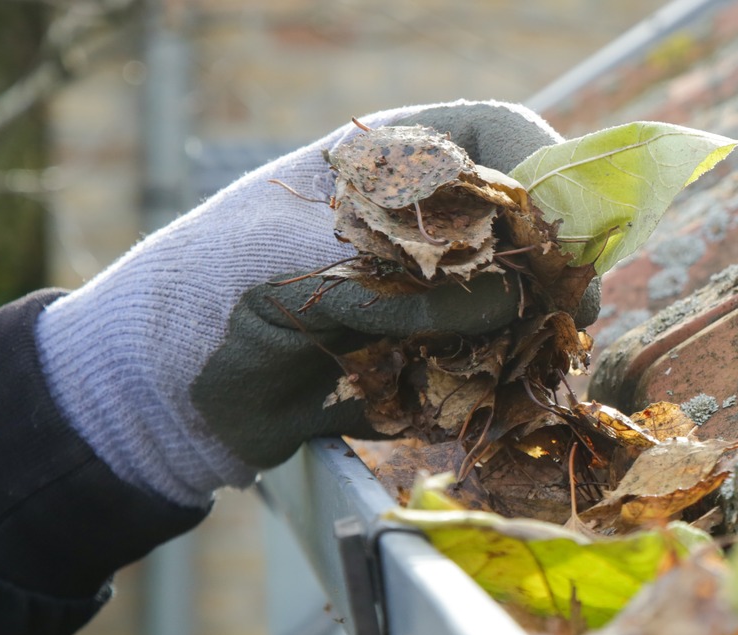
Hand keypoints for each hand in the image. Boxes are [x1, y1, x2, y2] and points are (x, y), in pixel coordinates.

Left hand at [35, 100, 591, 506]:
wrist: (170, 386)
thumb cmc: (223, 290)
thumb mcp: (318, 266)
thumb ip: (420, 279)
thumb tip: (518, 298)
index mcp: (398, 163)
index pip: (504, 138)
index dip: (550, 175)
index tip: (567, 231)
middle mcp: (430, 220)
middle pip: (534, 226)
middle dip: (552, 267)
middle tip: (562, 309)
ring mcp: (439, 292)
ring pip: (525, 303)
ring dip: (524, 332)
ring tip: (494, 358)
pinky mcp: (435, 357)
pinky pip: (491, 367)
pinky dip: (488, 384)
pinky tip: (453, 392)